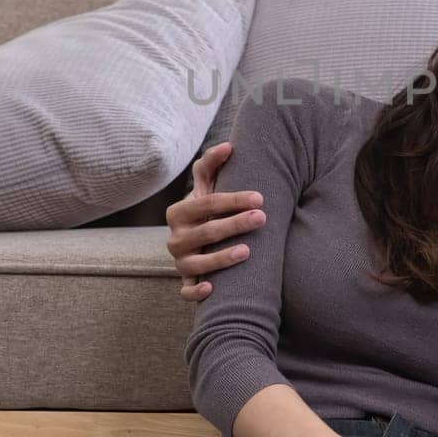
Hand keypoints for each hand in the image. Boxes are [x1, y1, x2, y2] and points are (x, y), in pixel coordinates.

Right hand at [165, 141, 265, 302]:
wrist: (199, 239)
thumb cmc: (207, 208)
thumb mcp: (206, 185)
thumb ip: (212, 163)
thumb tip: (229, 145)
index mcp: (178, 212)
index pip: (207, 203)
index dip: (234, 199)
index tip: (260, 197)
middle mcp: (176, 238)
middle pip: (206, 232)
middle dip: (235, 224)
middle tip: (262, 217)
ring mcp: (180, 261)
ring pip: (196, 264)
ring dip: (221, 258)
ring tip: (248, 251)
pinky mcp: (187, 282)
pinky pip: (186, 291)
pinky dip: (196, 291)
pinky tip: (213, 287)